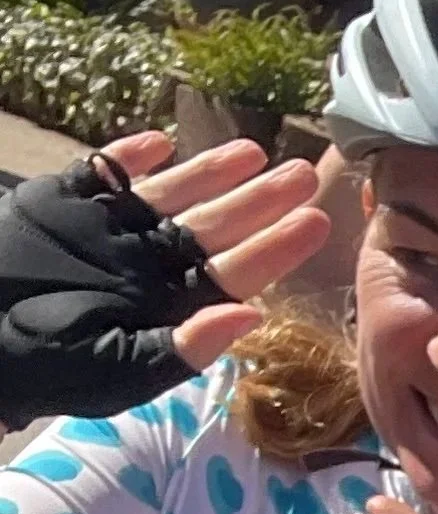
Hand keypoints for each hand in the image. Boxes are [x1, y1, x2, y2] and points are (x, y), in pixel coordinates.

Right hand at [0, 131, 327, 426]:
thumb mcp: (120, 370)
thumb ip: (185, 347)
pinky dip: (126, 159)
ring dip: (210, 172)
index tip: (315, 222)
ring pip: (171, 194)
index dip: (275, 247)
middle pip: (216, 227)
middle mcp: (149, 264)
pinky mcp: (67, 203)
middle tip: (304, 174)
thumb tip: (248, 318)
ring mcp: (111, 231)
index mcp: (170, 305)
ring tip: (254, 152)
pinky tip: (156, 144)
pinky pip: (102, 174)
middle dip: (259, 201)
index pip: (235, 273)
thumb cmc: (46, 368)